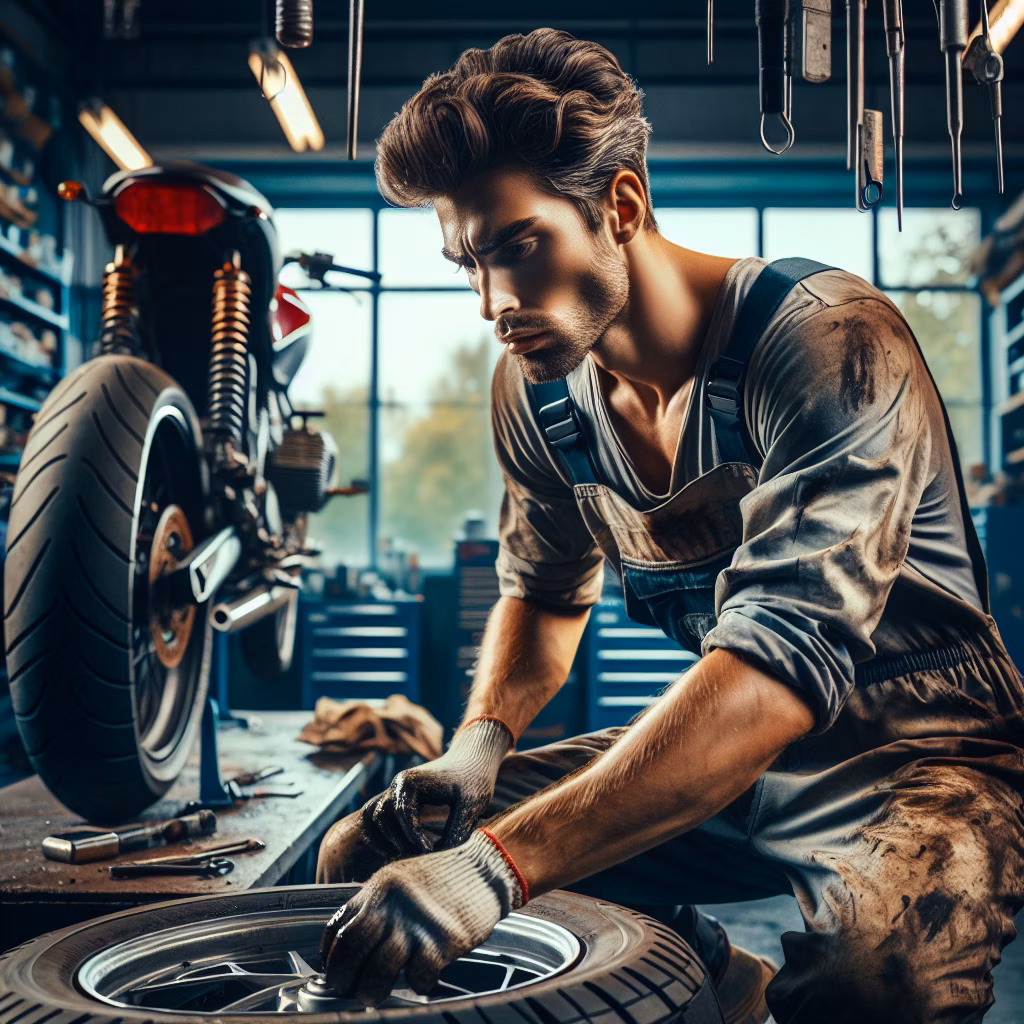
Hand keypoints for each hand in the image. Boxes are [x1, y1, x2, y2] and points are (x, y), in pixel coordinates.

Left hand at [319, 830, 526, 1005]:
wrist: (485, 868)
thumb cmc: (446, 878)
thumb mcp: (402, 879)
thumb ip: (379, 904)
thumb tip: (356, 940)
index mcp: (380, 887)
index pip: (339, 924)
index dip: (329, 954)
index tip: (331, 969)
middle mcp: (393, 903)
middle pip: (352, 946)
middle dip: (342, 976)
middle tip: (344, 990)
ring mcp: (417, 922)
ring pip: (379, 967)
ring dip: (372, 989)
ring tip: (374, 995)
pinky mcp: (443, 939)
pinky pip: (419, 975)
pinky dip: (416, 985)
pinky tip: (420, 981)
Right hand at [365, 716, 512, 856]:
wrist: (474, 760)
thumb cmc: (474, 779)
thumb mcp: (470, 806)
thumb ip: (456, 831)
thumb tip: (440, 858)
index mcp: (410, 782)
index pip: (402, 814)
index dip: (414, 838)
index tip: (430, 853)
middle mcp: (397, 785)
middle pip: (382, 818)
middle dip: (399, 841)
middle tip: (420, 858)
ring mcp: (396, 792)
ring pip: (376, 820)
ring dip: (388, 840)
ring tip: (410, 857)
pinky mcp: (400, 800)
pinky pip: (382, 820)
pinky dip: (387, 836)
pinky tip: (406, 852)